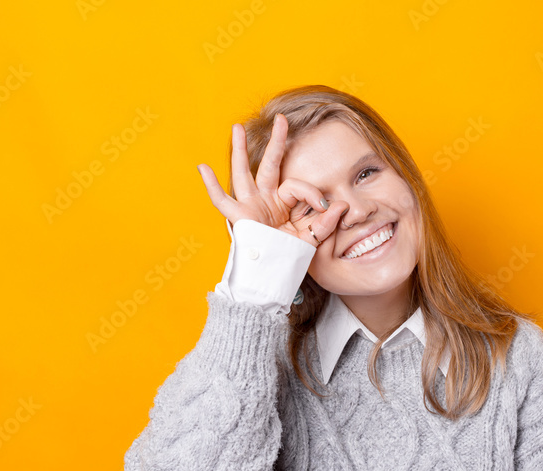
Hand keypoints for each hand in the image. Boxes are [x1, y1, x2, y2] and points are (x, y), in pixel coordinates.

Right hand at [196, 113, 346, 247]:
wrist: (273, 279)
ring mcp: (250, 207)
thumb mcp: (311, 239)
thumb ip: (325, 224)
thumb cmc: (289, 259)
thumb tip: (339, 205)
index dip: (311, 192)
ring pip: (244, 173)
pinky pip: (222, 200)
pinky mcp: (239, 218)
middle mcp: (265, 200)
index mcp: (283, 203)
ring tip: (236, 127)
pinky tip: (203, 167)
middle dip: (276, 142)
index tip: (324, 206)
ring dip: (239, 150)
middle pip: (269, 164)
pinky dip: (212, 186)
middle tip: (281, 119)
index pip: (296, 185)